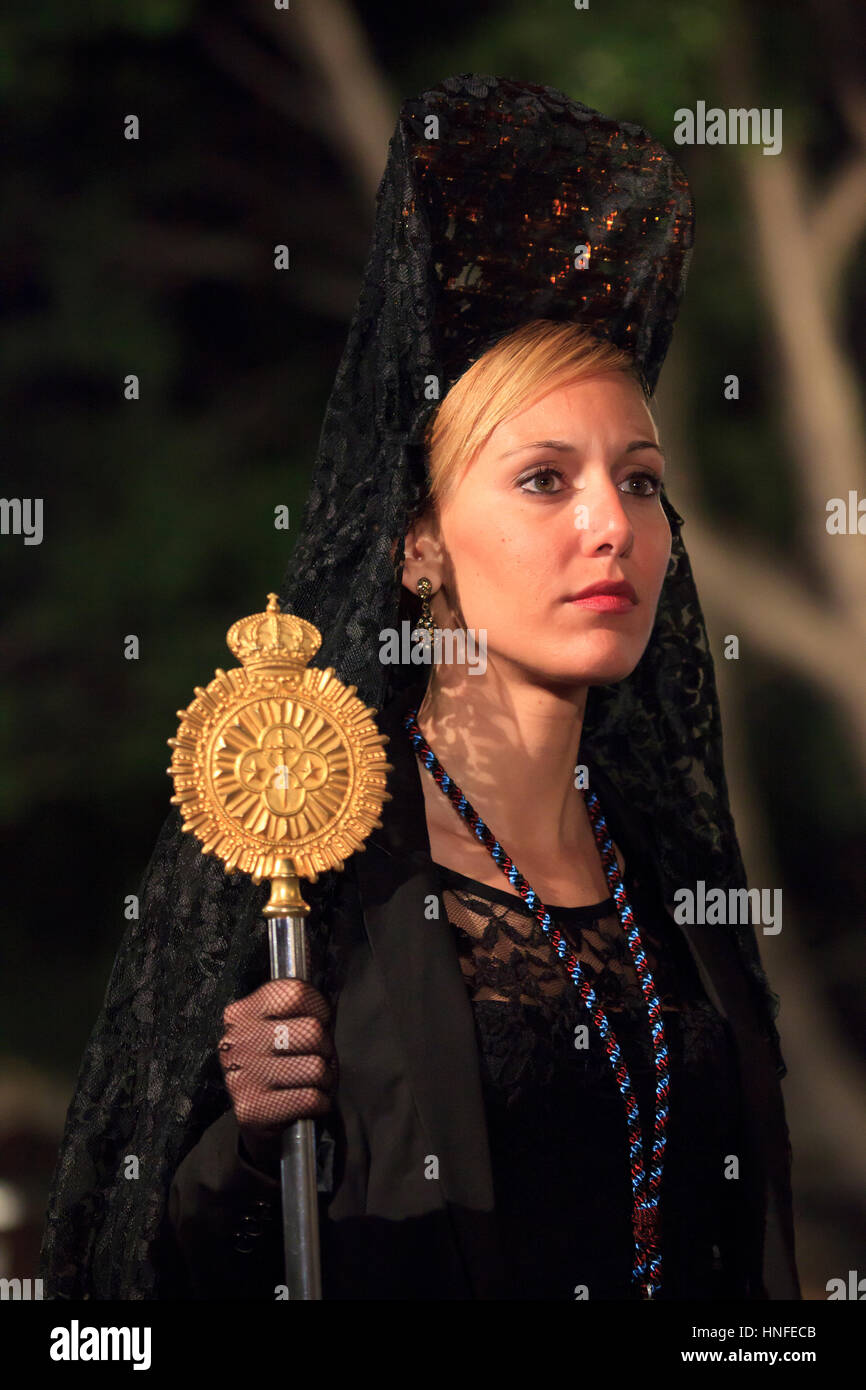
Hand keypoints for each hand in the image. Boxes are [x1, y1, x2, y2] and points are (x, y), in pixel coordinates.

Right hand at [218, 979, 337, 1171]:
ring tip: (311, 1081)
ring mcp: (241, 1076)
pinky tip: (307, 1102)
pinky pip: (310, 1099)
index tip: (317, 1022)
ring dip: (325, 1079)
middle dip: (326, 1049)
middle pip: (312, 1031)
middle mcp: (237, 1041)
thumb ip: (302, 1007)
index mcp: (242, 1013)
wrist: (260, 1118)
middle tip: (316, 1058)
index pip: (296, 993)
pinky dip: (320, 1103)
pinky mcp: (251, 1110)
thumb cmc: (281, 1064)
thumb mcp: (285, 1025)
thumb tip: (325, 997)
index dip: (319, 1009)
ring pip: (316, 1067)